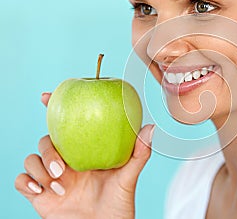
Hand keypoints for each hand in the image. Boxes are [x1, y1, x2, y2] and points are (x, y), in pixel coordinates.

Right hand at [15, 92, 153, 218]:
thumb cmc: (119, 205)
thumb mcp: (129, 177)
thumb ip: (139, 154)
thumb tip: (151, 127)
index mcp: (85, 153)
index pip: (67, 127)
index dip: (54, 109)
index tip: (48, 96)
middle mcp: (67, 163)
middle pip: (47, 141)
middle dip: (49, 150)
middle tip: (63, 169)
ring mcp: (53, 178)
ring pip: (32, 160)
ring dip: (40, 168)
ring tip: (59, 184)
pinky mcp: (41, 196)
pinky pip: (21, 182)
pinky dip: (25, 181)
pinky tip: (40, 189)